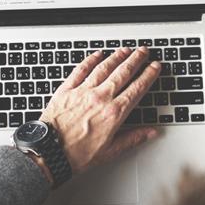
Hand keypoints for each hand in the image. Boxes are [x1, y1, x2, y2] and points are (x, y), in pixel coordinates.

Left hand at [39, 47, 160, 177]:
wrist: (49, 152)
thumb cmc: (77, 154)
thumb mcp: (111, 151)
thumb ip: (133, 138)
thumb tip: (151, 133)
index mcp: (114, 113)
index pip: (137, 89)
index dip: (148, 75)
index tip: (155, 67)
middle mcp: (100, 98)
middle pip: (123, 73)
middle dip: (136, 59)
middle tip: (143, 51)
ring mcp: (83, 91)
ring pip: (104, 67)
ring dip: (117, 56)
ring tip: (125, 50)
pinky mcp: (67, 89)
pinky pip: (81, 69)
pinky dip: (90, 59)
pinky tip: (97, 54)